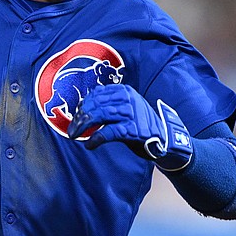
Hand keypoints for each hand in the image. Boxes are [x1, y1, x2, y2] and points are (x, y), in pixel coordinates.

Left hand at [67, 84, 193, 171]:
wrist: (163, 138)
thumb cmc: (138, 124)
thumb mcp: (124, 109)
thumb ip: (107, 105)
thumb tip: (81, 109)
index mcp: (124, 91)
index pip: (96, 94)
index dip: (82, 106)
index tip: (76, 118)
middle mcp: (128, 99)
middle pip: (95, 104)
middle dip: (80, 117)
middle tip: (72, 130)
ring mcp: (131, 113)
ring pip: (99, 115)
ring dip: (83, 127)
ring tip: (75, 135)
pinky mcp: (133, 129)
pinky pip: (108, 132)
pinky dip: (96, 138)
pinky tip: (90, 144)